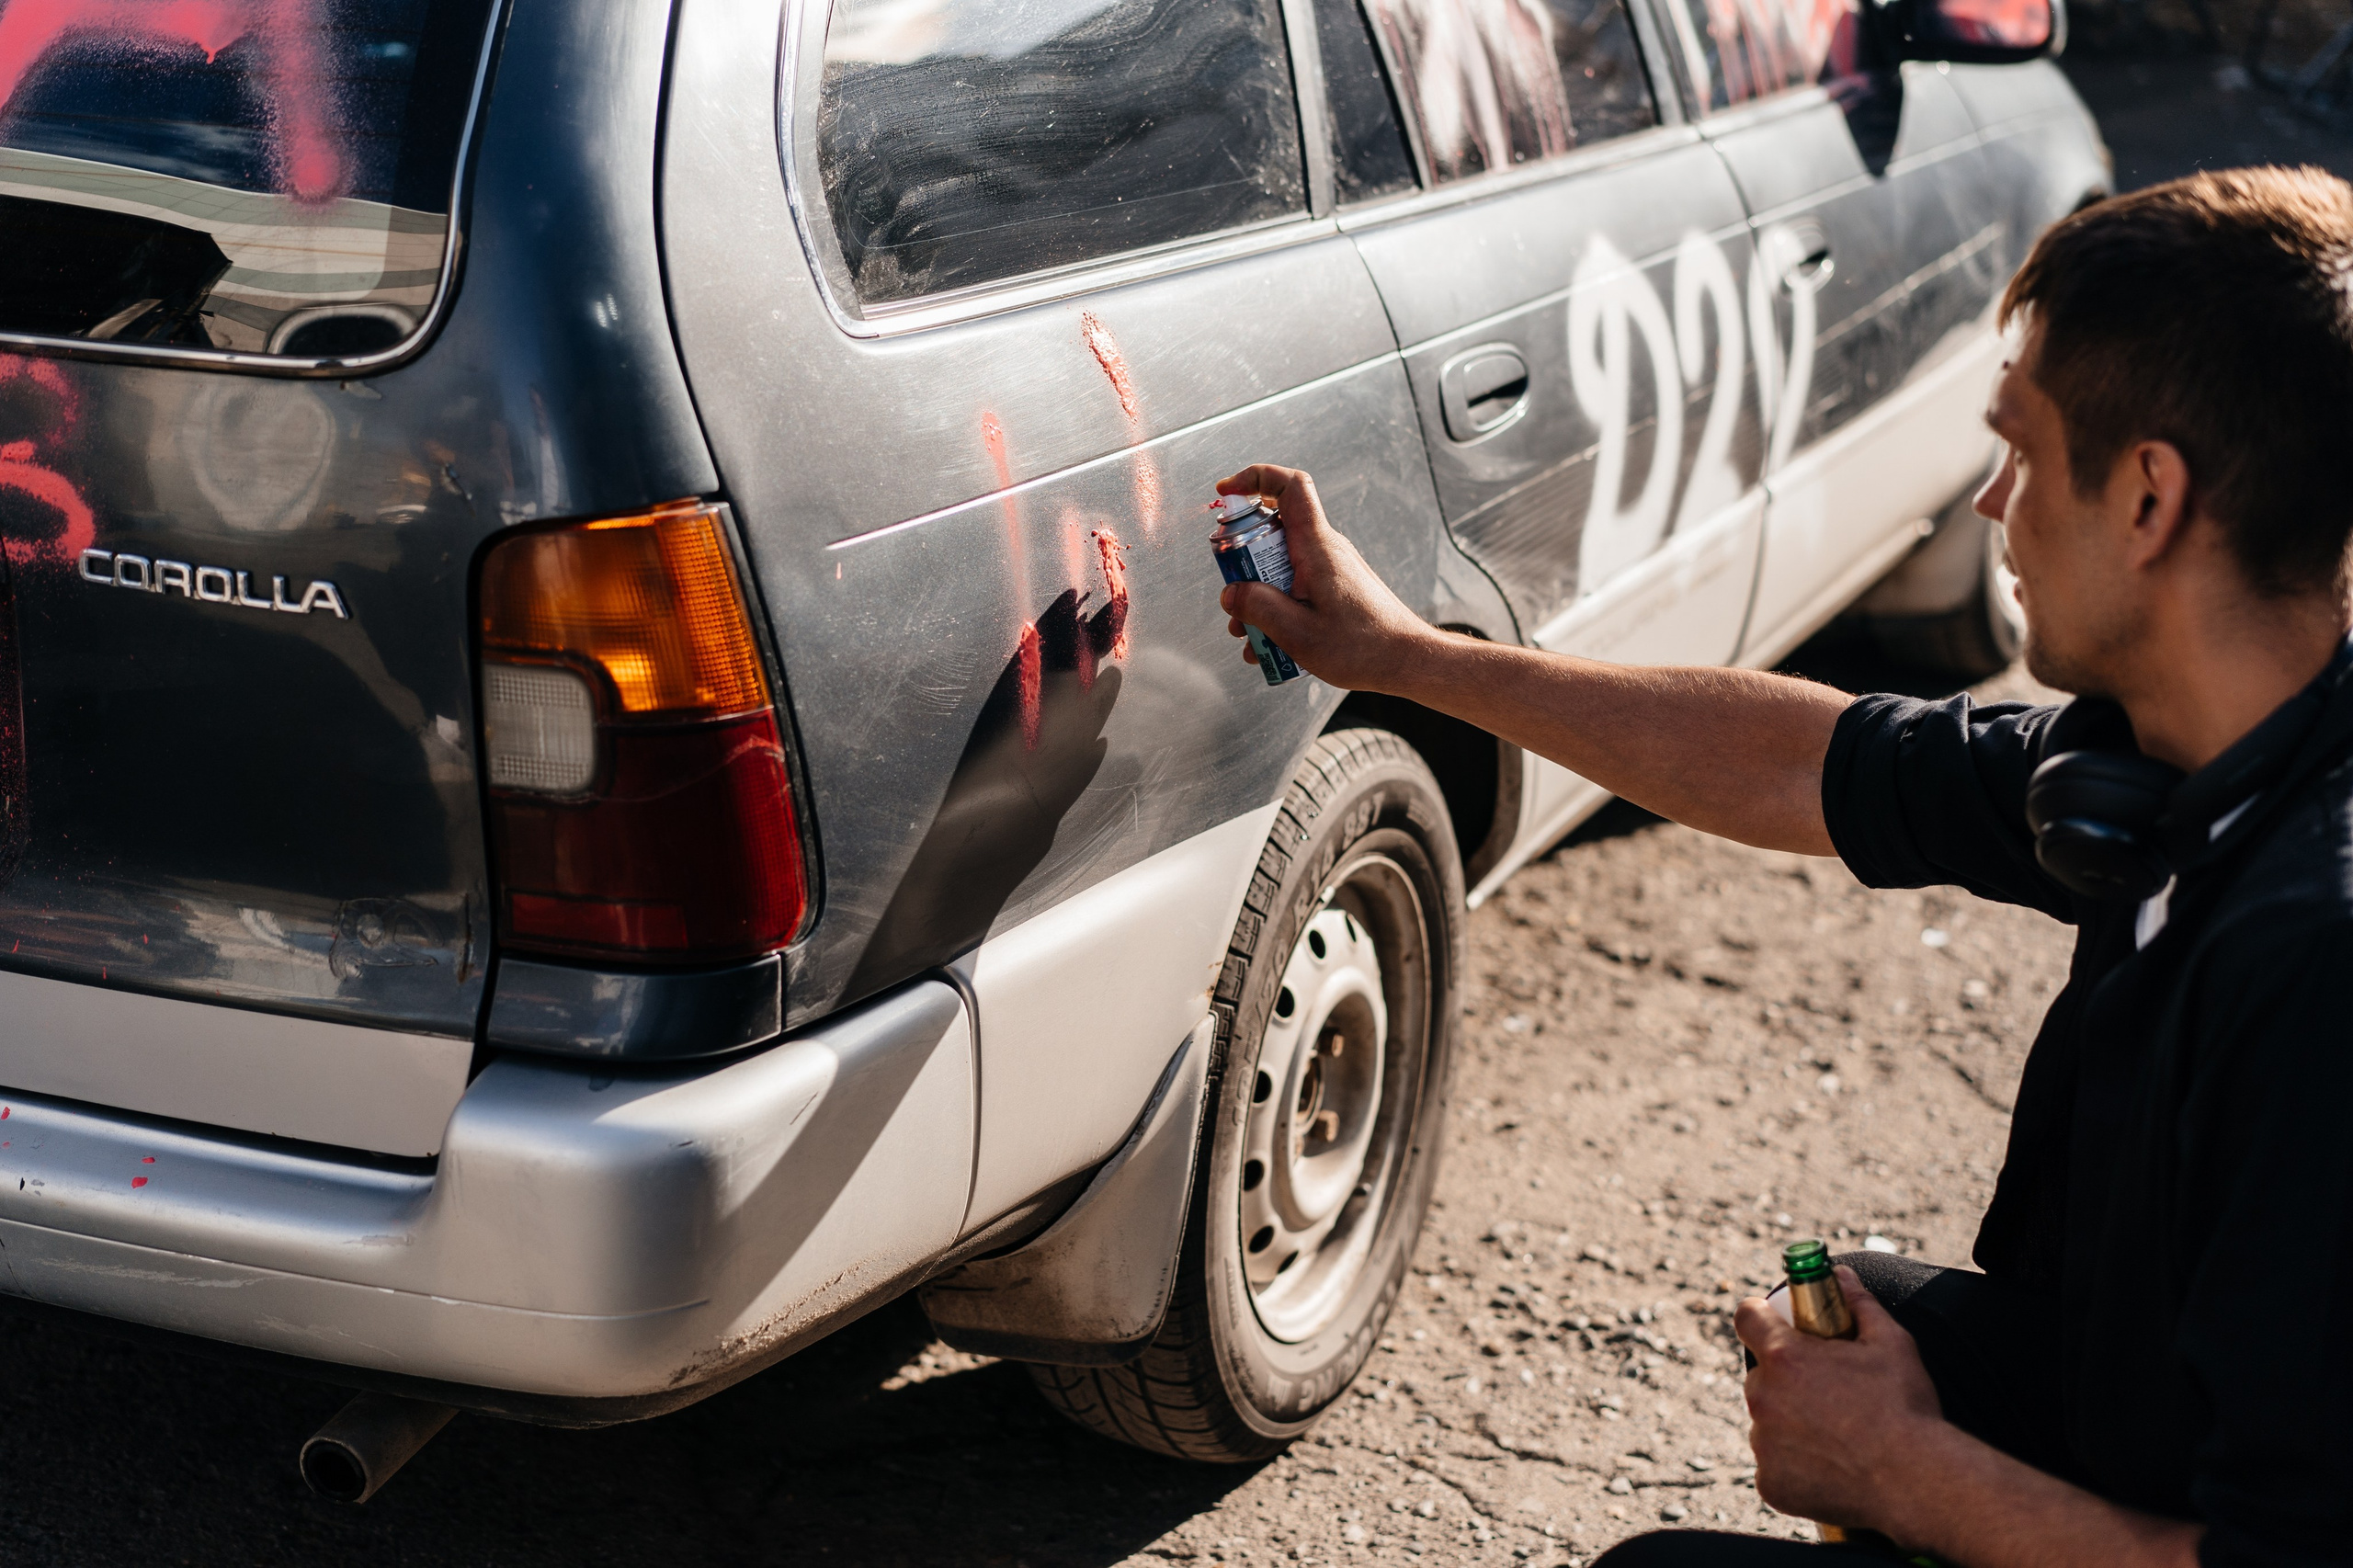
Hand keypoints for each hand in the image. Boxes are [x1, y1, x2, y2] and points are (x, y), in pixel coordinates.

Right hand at [1214, 464, 1440, 692]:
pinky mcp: (1335, 587)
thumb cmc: (1363, 646)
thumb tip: (1231, 593)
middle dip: (1242, 560)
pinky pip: (1296, 585)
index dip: (1254, 479)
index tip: (1226, 494)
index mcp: (1316, 546)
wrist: (1406, 660)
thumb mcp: (1297, 632)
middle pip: (1272, 530)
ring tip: (1249, 635)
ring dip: (1258, 594)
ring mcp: (1331, 568)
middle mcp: (1325, 549)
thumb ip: (1257, 608)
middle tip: (1235, 595)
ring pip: (1280, 564)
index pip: (1289, 486)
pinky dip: (1278, 608)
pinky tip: (1271, 644)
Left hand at [1736, 1266, 1947, 1536]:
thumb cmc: (1906, 1408)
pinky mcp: (1771, 1484)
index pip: (1747, 1318)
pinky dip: (1793, 1465)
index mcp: (1784, 1357)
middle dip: (1785, 1377)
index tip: (1772, 1320)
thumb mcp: (1891, 1343)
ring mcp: (1764, 1444)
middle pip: (1761, 1375)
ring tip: (1835, 1433)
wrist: (1918, 1482)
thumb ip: (1859, 1303)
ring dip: (1788, 1422)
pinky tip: (1829, 1465)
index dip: (1760, 1315)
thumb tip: (1841, 1274)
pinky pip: (1774, 1465)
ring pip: (1767, 1422)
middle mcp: (1764, 1398)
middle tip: (1824, 1389)